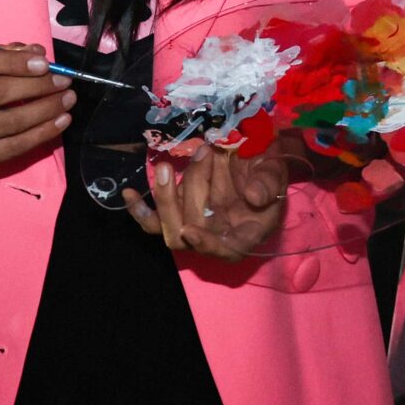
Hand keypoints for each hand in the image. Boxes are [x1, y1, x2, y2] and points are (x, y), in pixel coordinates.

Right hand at [0, 44, 72, 171]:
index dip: (14, 62)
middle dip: (37, 86)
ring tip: (67, 100)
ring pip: (8, 122)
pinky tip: (60, 122)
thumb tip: (38, 53)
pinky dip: (41, 134)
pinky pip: (12, 146)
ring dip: (45, 110)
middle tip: (64, 82)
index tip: (44, 64)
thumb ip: (8, 54)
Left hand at [124, 145, 289, 260]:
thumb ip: (269, 182)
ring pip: (170, 228)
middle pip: (193, 233)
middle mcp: (219, 236)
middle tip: (203, 155)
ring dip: (165, 199)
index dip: (208, 245)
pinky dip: (139, 210)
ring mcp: (195, 225)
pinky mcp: (177, 212)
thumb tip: (254, 195)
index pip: (228, 251)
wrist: (253, 153)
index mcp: (248, 232)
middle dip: (192, 192)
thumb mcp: (275, 169)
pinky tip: (128, 194)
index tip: (190, 231)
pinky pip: (153, 221)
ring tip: (167, 167)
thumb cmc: (267, 165)